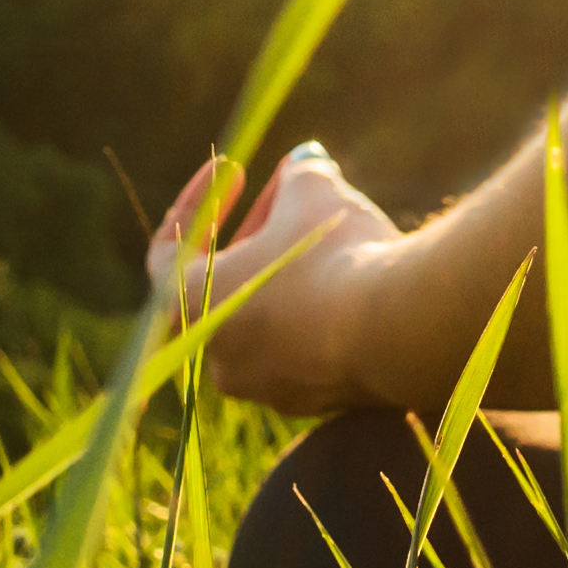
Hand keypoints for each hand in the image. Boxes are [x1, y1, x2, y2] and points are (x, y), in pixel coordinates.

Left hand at [152, 142, 404, 415]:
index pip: (168, 251)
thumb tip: (305, 165)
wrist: (399, 329)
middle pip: (224, 281)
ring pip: (267, 316)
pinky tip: (354, 277)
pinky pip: (305, 347)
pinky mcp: (314, 402)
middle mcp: (220, 356)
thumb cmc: (335, 253)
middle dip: (258, 229)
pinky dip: (317, 310)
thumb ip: (299, 175)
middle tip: (292, 191)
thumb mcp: (313, 193)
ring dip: (287, 269)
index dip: (200, 201)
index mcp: (193, 306)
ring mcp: (267, 386)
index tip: (234, 169)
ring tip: (329, 228)